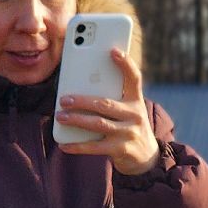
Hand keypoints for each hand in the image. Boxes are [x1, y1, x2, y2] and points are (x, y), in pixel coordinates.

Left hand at [56, 47, 160, 175]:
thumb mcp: (127, 109)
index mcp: (136, 100)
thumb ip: (111, 97)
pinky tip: (63, 144)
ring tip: (60, 116)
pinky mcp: (121, 150)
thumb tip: (78, 88)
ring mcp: (128, 133)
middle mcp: (135, 115)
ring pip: (98, 123)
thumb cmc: (129, 125)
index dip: (125, 64)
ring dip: (76, 120)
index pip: (134, 78)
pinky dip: (77, 145)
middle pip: (105, 104)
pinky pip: (95, 147)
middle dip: (82, 100)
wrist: (147, 157)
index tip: (113, 50)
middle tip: (63, 99)